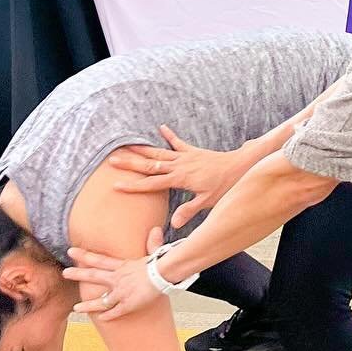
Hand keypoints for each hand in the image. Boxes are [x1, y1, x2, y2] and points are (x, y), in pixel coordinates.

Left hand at [63, 247, 157, 320]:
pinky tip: (101, 319)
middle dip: (78, 274)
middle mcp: (118, 279)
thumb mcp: (154, 253)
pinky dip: (108, 315)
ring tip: (76, 309)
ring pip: (101, 301)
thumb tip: (156, 229)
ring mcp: (121, 292)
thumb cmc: (161, 265)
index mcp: (123, 266)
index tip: (71, 251)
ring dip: (88, 305)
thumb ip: (152, 242)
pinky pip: (115, 311)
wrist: (162, 276)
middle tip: (65, 273)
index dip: (85, 256)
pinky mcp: (128, 304)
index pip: (100, 260)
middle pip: (94, 276)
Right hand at [108, 126, 249, 228]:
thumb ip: (189, 210)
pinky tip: (161, 127)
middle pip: (150, 165)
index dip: (134, 186)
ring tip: (126, 144)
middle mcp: (179, 165)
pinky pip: (178, 142)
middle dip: (130, 164)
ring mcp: (185, 157)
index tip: (116, 186)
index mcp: (179, 179)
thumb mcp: (207, 201)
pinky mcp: (193, 151)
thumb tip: (173, 223)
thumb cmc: (224, 185)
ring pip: (159, 153)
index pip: (152, 184)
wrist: (240, 166)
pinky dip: (170, 136)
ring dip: (142, 149)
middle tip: (111, 160)